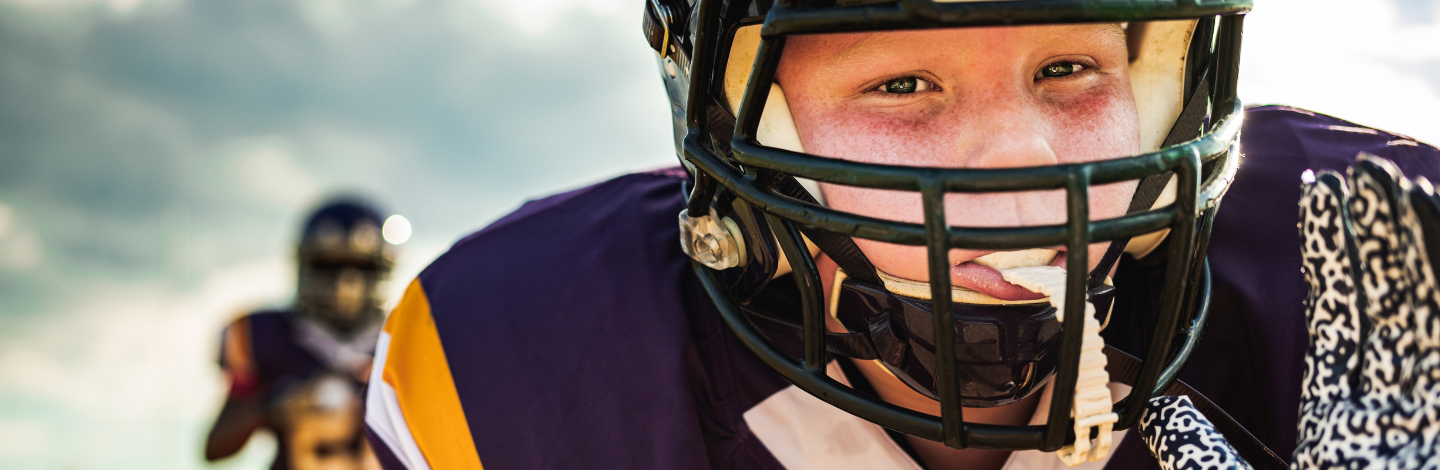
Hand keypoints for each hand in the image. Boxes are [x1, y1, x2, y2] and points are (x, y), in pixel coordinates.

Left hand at [1137, 154, 1439, 469]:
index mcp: (1345, 427)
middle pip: (1390, 311)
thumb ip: (1204, 452)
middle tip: (1363, 171)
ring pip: (1422, 326)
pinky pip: (1437, 358)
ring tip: (1397, 189)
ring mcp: (1418, 422)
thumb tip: (1156, 407)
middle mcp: (1390, 417)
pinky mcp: (1429, 425)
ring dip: (1419, 259)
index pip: (1341, 326)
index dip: (1336, 262)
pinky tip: (1438, 236)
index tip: (1324, 200)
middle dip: (1380, 242)